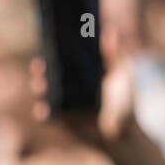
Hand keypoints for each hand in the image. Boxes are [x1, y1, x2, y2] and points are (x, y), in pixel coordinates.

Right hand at [31, 24, 133, 146]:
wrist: (125, 134)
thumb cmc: (125, 103)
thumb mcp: (123, 75)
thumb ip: (115, 55)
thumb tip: (110, 30)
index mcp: (82, 73)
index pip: (62, 59)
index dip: (53, 51)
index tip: (47, 43)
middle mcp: (69, 86)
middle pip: (48, 74)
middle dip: (40, 69)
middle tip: (39, 65)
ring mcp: (64, 103)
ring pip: (44, 92)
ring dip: (39, 87)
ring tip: (40, 85)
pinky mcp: (63, 120)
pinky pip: (48, 116)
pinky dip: (42, 112)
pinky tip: (42, 109)